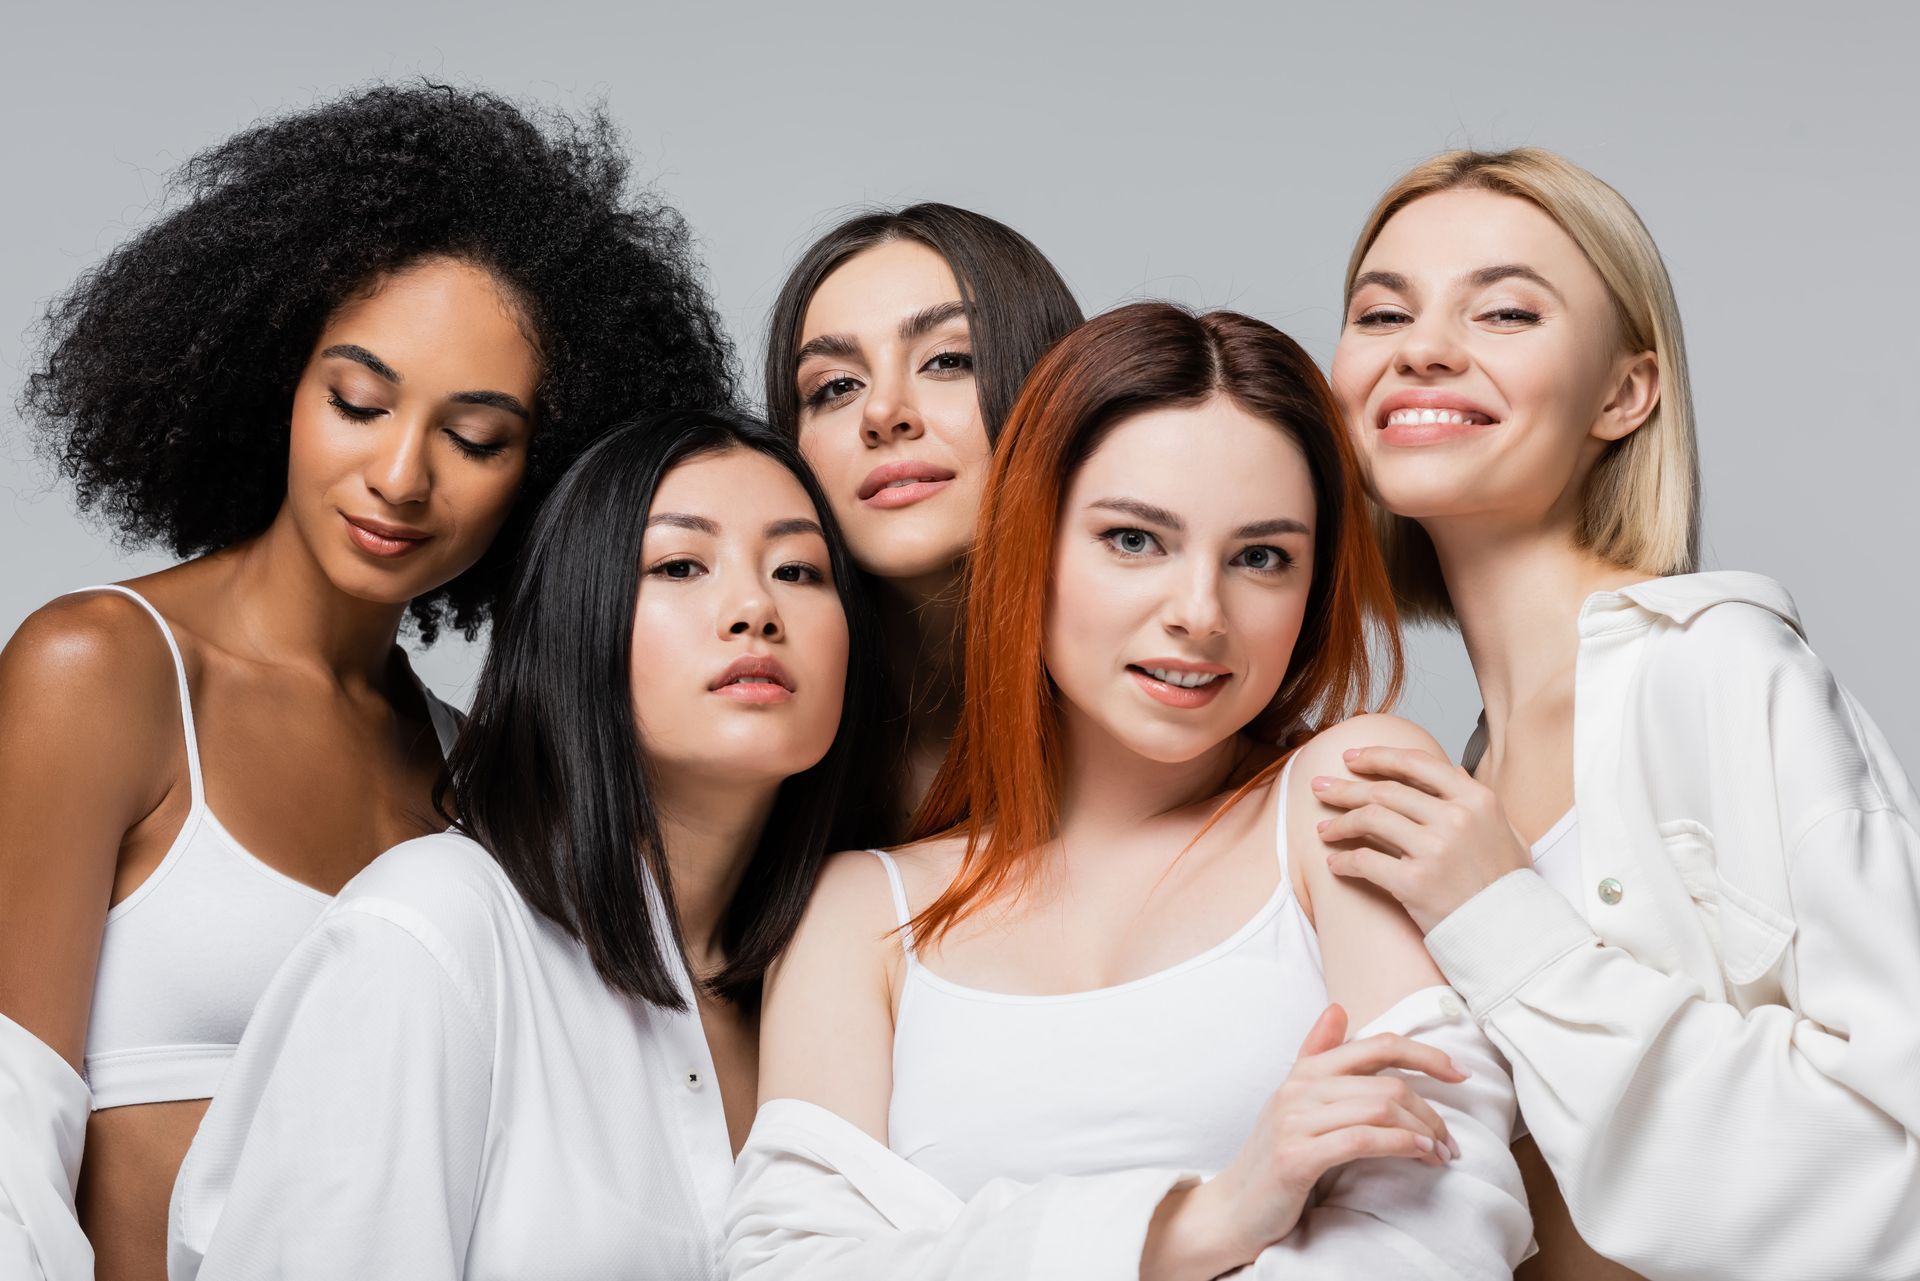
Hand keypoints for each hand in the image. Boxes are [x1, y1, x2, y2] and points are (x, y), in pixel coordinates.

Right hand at [1144, 1004, 1467, 1279]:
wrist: (1234, 1208)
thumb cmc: (1274, 1156)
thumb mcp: (1294, 1100)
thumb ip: (1317, 1054)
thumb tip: (1338, 1007)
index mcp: (1305, 1071)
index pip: (1377, 1045)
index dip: (1426, 1055)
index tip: (1460, 1074)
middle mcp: (1299, 1088)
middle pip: (1388, 1083)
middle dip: (1432, 1111)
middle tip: (1450, 1141)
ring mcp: (1295, 1120)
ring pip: (1380, 1109)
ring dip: (1424, 1132)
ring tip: (1440, 1153)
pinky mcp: (1296, 1156)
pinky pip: (1363, 1140)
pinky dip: (1401, 1145)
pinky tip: (1420, 1155)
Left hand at [1311, 745, 1532, 932]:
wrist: (1510, 932)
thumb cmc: (1505, 884)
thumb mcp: (1506, 831)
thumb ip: (1477, 800)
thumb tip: (1452, 771)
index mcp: (1476, 799)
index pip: (1416, 763)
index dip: (1377, 757)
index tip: (1351, 758)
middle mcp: (1455, 818)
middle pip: (1384, 791)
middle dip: (1345, 788)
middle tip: (1319, 788)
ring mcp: (1435, 849)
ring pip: (1370, 819)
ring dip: (1339, 823)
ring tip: (1323, 829)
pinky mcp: (1415, 882)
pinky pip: (1366, 861)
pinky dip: (1344, 861)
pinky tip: (1334, 864)